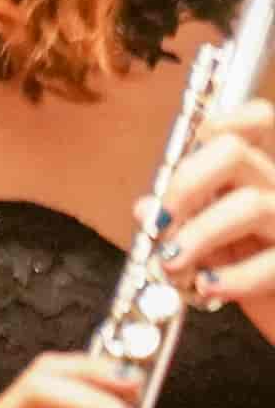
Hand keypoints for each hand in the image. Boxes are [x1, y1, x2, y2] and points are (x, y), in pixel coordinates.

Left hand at [159, 96, 274, 336]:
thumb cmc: (245, 269)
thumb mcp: (208, 239)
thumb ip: (177, 219)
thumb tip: (144, 208)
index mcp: (259, 171)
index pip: (254, 119)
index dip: (212, 125)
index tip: (176, 160)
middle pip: (234, 151)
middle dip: (185, 183)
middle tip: (159, 221)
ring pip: (251, 205)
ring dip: (198, 234)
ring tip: (169, 263)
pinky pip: (273, 263)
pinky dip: (233, 277)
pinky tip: (208, 288)